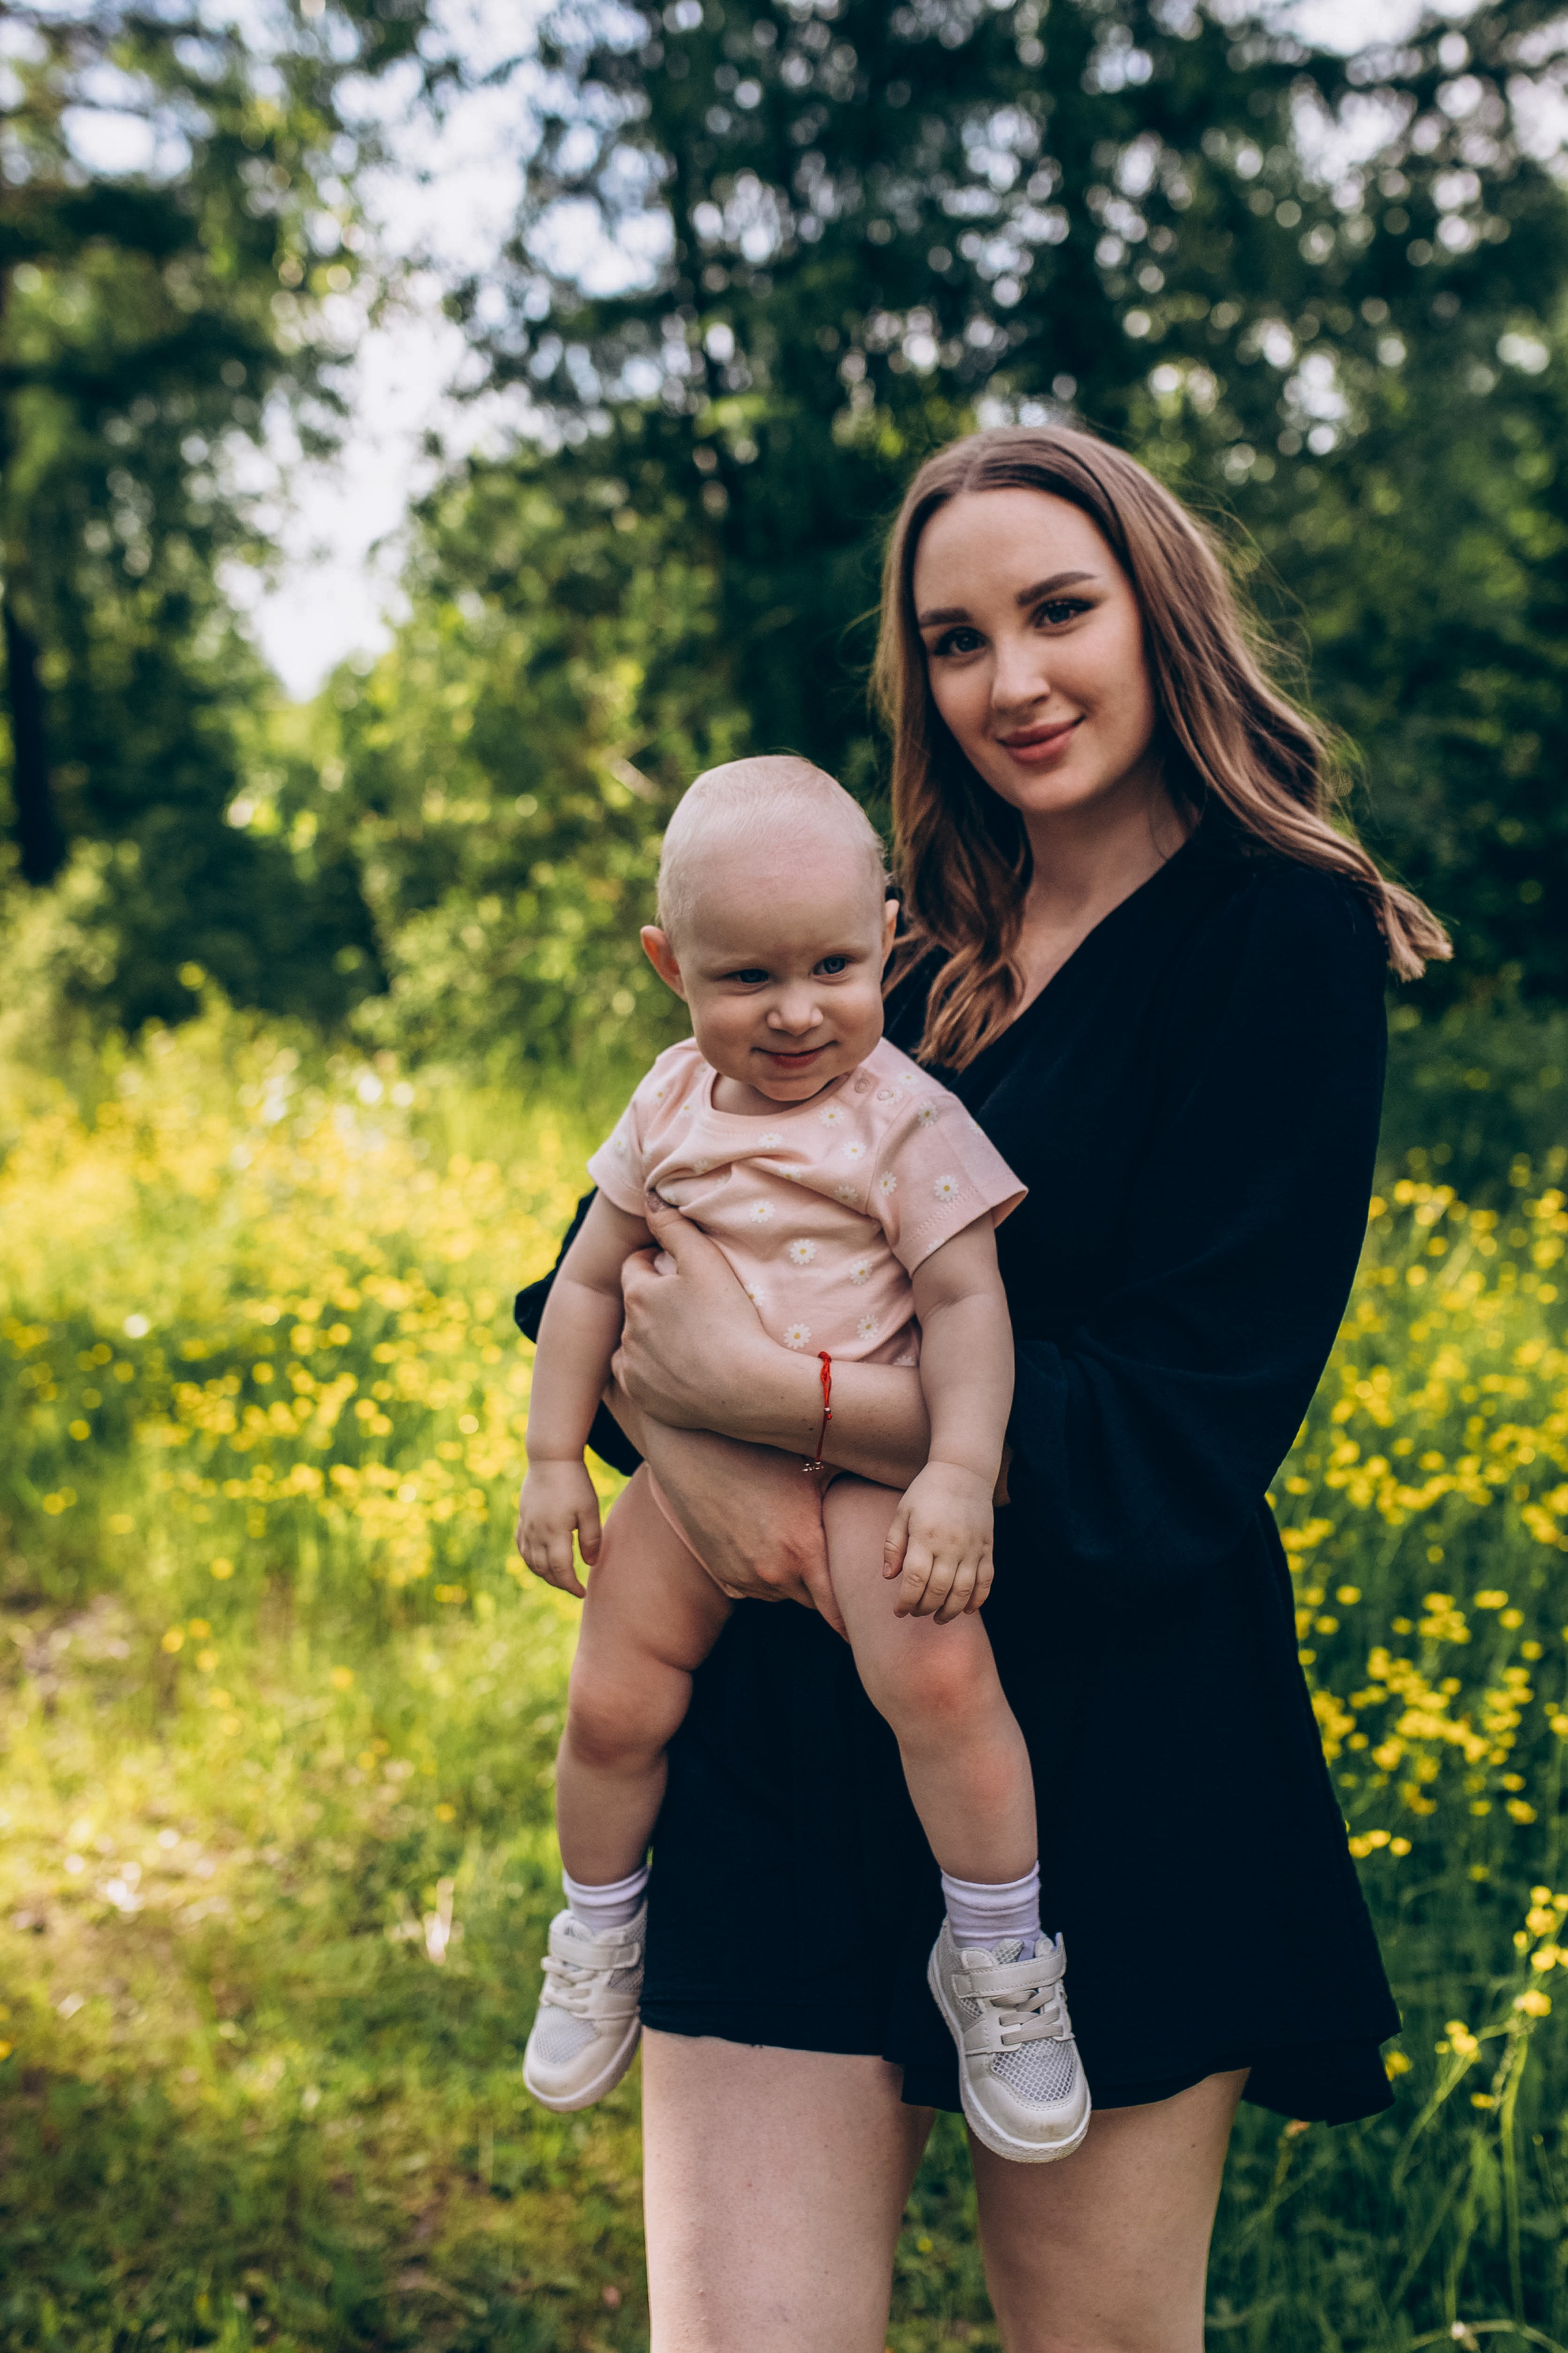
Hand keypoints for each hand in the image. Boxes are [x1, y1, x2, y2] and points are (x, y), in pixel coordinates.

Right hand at [515, 1458, 601, 1597]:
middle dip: (558, 1583)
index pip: (560, 1570)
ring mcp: (526, 1526)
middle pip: (543, 1569)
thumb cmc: (575, 1482)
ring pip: (530, 1561)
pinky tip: (538, 1561)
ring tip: (559, 1577)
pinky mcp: (522, 1518)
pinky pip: (522, 1547)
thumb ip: (591, 1539)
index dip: (571, 1585)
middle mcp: (537, 1533)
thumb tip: (590, 1564)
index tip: (583, 1593)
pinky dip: (530, 1560)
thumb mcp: (590, 1510)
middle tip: (573, 1587)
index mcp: (555, 1533)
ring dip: (543, 1574)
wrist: (550, 1458)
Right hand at [611, 1395, 846, 1635]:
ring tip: (794, 1547)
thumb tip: (905, 1472)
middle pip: (812, 1601)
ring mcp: (744, 1577)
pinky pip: (753, 1588)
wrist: (694, 1451)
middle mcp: (774, 1573)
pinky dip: (763, 1575)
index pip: (837, 1610)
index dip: (852, 1620)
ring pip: (782, 1595)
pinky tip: (765, 1543)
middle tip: (834, 1570)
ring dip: (792, 1581)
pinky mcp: (721, 1574)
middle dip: (824, 1588)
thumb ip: (858, 1481)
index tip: (867, 1624)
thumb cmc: (762, 1452)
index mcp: (804, 1551)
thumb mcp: (816, 1466)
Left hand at [613, 1196, 771, 1432]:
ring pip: (635, 1342)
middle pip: (635, 1305)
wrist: (748, 1388)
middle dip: (654, 1301)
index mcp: (638, 1295)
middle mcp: (627, 1332)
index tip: (678, 1270)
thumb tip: (648, 1198)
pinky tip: (679, 1368)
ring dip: (651, 1336)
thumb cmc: (731, 1320)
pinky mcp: (642, 1397)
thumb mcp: (706, 1262)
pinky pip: (637, 1377)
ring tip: (687, 1338)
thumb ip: (674, 1226)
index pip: (635, 1267)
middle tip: (690, 1305)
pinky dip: (651, 1370)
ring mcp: (632, 1368)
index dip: (656, 1263)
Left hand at [882, 1462, 994, 1625]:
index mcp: (925, 1536)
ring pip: (963, 1591)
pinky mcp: (987, 1548)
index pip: (915, 1579)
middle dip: (924, 1608)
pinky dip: (978, 1599)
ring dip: (950, 1611)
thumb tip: (889, 1577)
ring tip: (938, 1618)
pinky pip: (986, 1581)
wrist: (964, 1471)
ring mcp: (972, 1548)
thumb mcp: (902, 1513)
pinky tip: (967, 1610)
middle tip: (915, 1613)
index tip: (898, 1611)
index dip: (906, 1601)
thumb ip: (894, 1546)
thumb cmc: (927, 1492)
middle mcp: (951, 1545)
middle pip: (938, 1590)